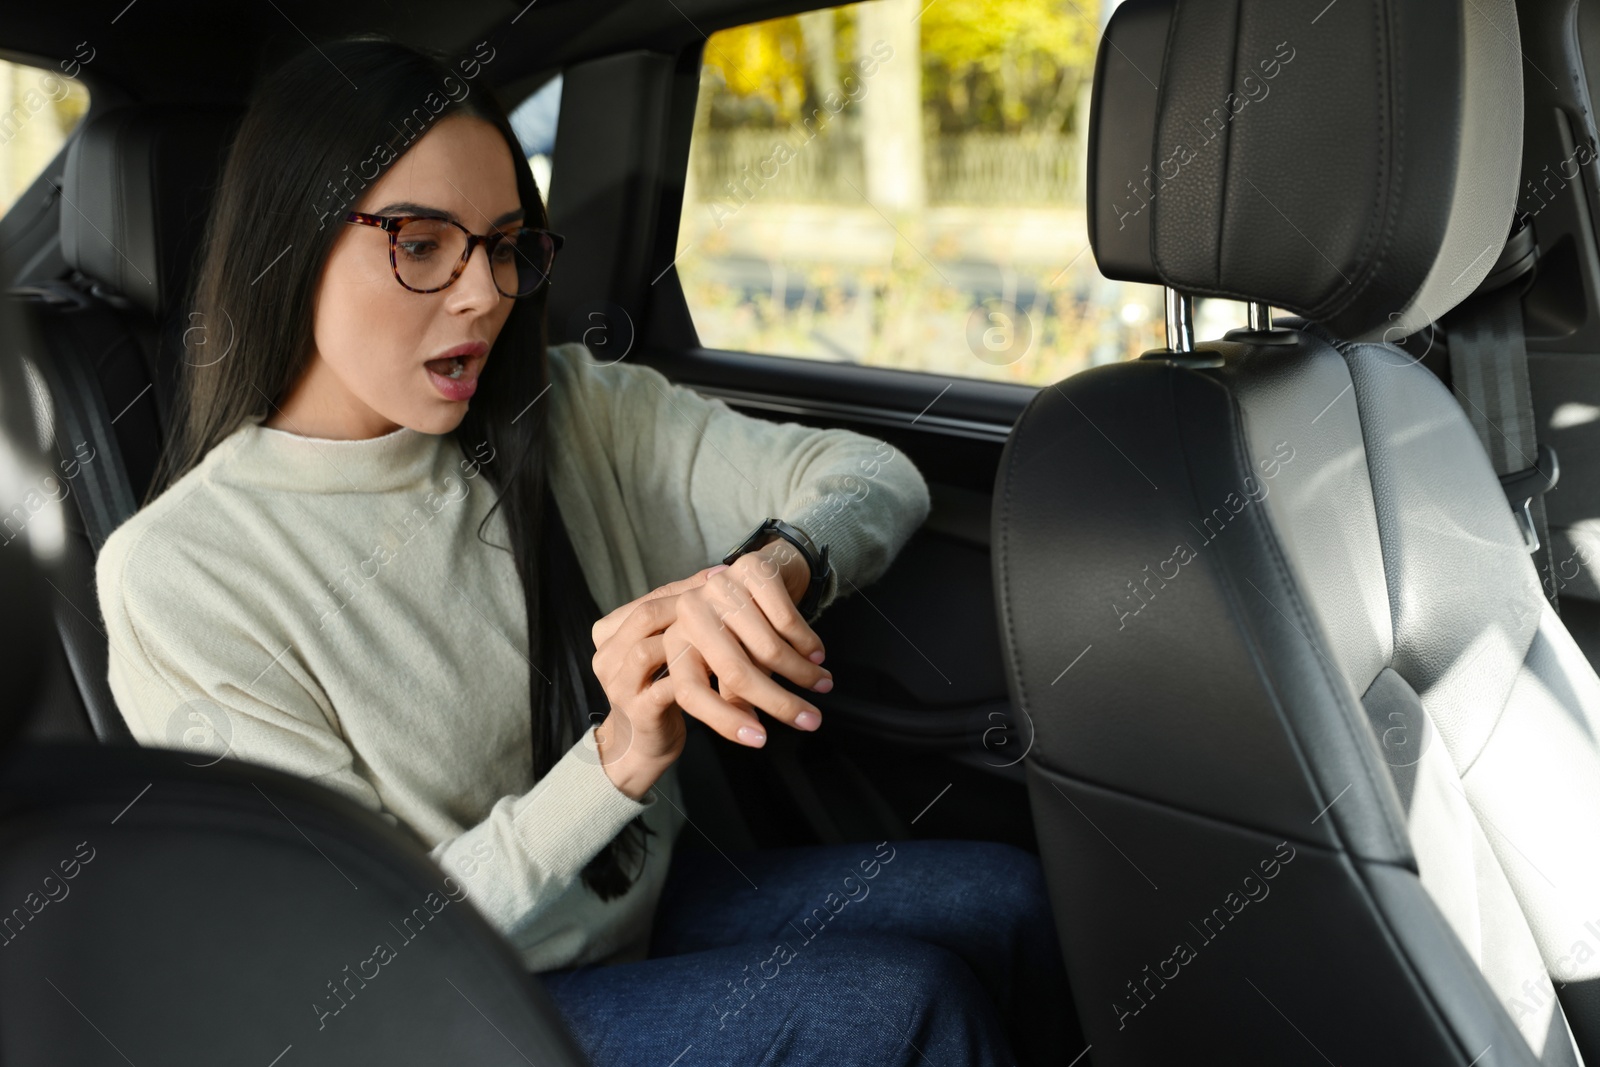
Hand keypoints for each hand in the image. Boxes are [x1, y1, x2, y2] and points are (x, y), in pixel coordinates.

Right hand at [589, 565, 725, 798]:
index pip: (655, 597)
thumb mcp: (670, 649)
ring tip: (731, 639)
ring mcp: (618, 682)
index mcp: (612, 631)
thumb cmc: (662, 690)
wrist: (643, 747)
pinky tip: (736, 683)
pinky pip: (670, 689)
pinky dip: (705, 684)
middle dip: (692, 607)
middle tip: (735, 603)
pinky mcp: (637, 710)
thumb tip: (723, 572)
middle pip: (648, 616)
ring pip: (654, 650)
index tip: (729, 580)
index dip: (692, 587)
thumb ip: (686, 616)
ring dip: (697, 644)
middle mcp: (608, 653)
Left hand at [658, 542, 831, 749]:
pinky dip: (807, 643)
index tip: (760, 741)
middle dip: (779, 703)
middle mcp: (691, 612)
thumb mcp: (727, 660)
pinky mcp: (752, 570)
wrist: (765, 571)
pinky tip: (817, 654)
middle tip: (809, 721)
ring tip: (820, 684)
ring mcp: (720, 588)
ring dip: (802, 673)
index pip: (691, 691)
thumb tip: (749, 729)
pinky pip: (786, 621)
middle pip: (736, 672)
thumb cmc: (743, 625)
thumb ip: (730, 694)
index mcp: (676, 640)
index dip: (724, 721)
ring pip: (768, 648)